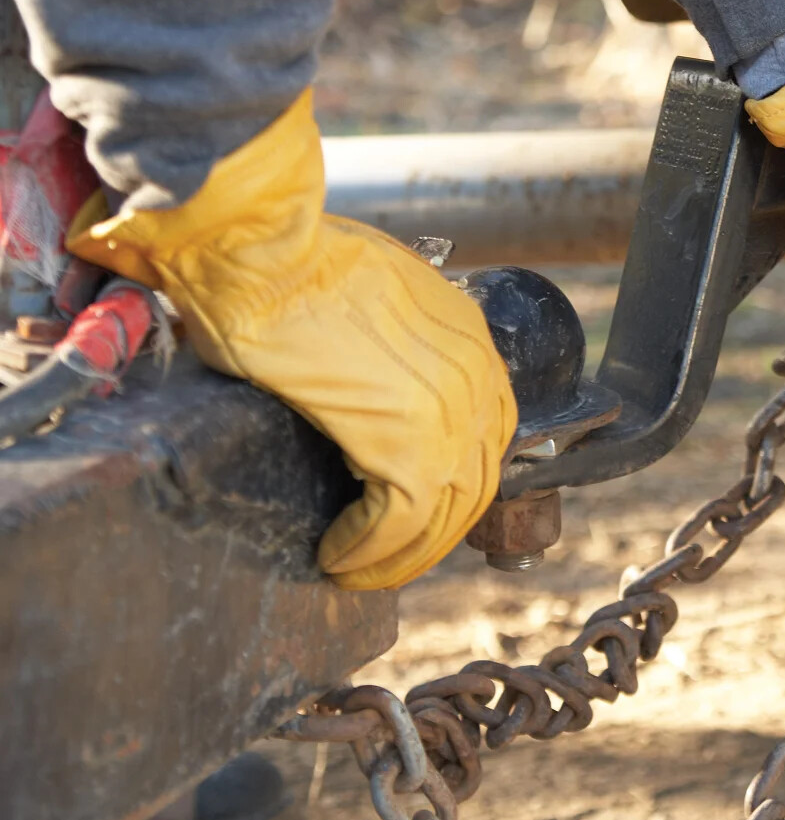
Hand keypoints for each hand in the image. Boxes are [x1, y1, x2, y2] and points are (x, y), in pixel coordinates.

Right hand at [68, 90, 515, 589]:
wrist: (262, 251)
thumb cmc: (289, 267)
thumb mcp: (367, 301)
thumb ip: (390, 349)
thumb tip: (370, 385)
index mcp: (471, 340)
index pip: (487, 435)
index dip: (454, 486)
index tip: (418, 514)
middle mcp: (475, 379)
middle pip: (475, 482)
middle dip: (433, 531)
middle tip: (387, 555)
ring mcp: (449, 415)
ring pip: (444, 514)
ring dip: (400, 553)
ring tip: (358, 568)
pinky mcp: (407, 445)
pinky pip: (401, 522)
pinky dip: (369, 551)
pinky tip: (339, 557)